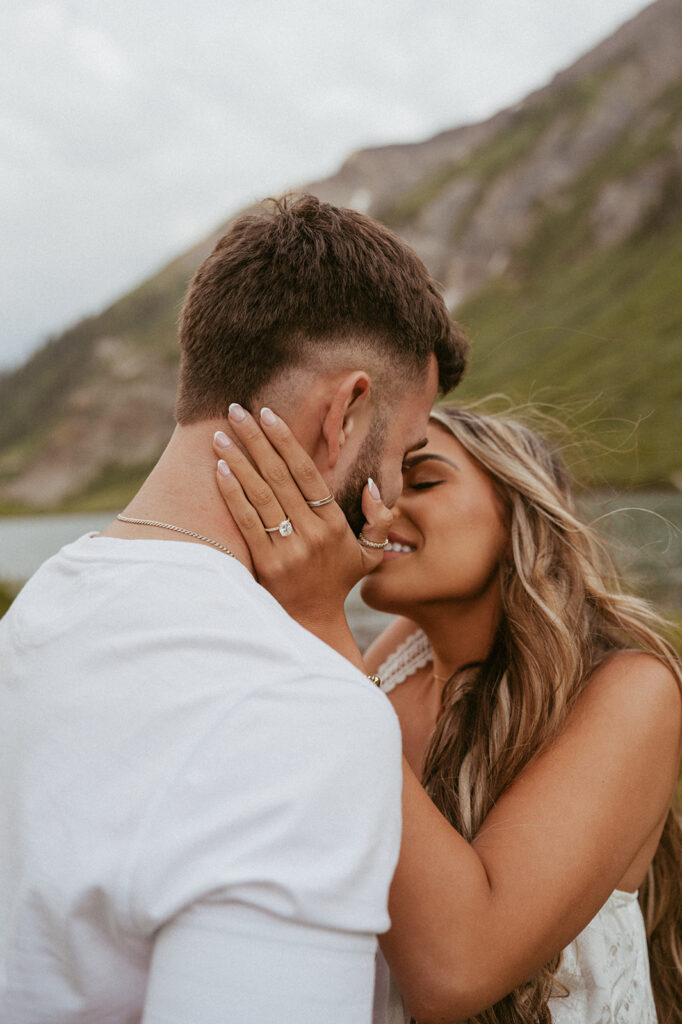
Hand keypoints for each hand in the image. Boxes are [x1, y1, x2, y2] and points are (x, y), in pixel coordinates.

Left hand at [212, 404, 391, 633]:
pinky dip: (232, 493)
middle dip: (255, 439)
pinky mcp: (266, 564)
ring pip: (260, 494)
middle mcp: (312, 533)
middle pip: (279, 476)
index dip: (286, 441)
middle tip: (235, 410)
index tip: (267, 414)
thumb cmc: (338, 582)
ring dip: (238, 460)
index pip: (307, 472)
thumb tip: (374, 486)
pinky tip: (219, 470)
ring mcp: (288, 548)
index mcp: (333, 523)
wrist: (312, 623)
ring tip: (220, 435)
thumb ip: (379, 520)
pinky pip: (247, 521)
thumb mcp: (369, 554)